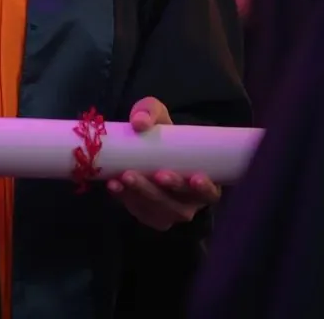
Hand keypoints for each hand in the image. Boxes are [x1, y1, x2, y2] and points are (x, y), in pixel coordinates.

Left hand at [106, 97, 221, 231]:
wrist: (142, 146)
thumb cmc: (161, 132)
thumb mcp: (159, 115)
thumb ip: (151, 112)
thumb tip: (140, 122)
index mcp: (203, 181)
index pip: (210, 192)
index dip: (204, 189)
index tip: (194, 178)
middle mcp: (188, 202)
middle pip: (179, 205)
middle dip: (165, 191)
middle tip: (154, 175)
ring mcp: (166, 210)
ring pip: (157, 210)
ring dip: (141, 194)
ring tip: (125, 177)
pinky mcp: (146, 213)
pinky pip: (138, 210)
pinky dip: (125, 198)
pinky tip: (113, 185)